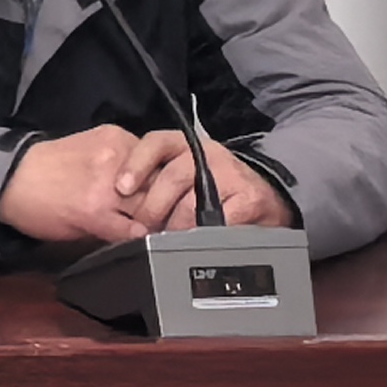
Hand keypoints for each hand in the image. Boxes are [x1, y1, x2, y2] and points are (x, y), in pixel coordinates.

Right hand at [0, 126, 287, 245]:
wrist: (11, 179)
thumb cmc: (48, 168)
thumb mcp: (88, 149)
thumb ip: (121, 164)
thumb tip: (152, 189)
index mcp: (116, 139)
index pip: (161, 162)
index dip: (178, 186)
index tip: (195, 202)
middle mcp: (115, 157)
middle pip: (162, 185)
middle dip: (180, 207)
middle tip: (200, 227)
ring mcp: (106, 186)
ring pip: (151, 210)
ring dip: (168, 228)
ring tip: (184, 244)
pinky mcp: (95, 213)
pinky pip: (132, 232)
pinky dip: (147, 243)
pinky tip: (155, 252)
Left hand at [114, 130, 290, 236]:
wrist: (267, 197)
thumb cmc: (214, 190)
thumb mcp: (182, 178)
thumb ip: (155, 184)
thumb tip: (120, 206)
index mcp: (185, 144)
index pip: (156, 143)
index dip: (136, 164)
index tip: (121, 188)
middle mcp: (208, 154)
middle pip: (171, 176)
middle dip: (152, 207)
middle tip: (143, 229)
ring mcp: (231, 175)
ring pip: (192, 203)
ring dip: (175, 227)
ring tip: (167, 241)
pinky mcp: (250, 198)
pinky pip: (218, 221)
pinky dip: (203, 235)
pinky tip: (197, 243)